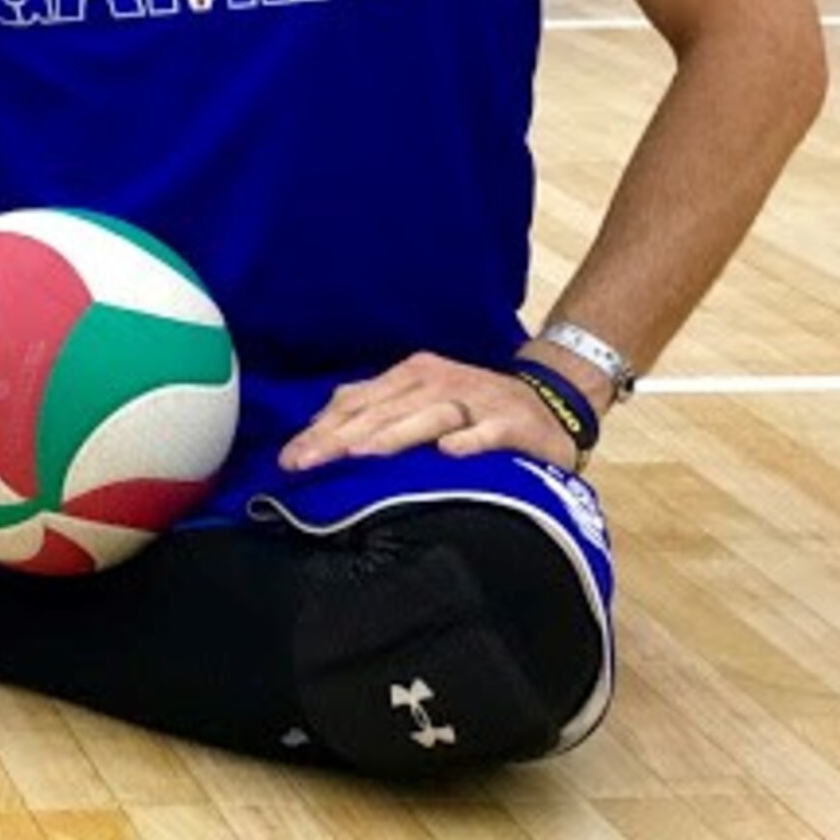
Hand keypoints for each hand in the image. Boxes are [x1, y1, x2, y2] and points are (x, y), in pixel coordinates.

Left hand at [278, 350, 581, 474]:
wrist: (548, 402)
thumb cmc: (470, 408)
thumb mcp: (418, 402)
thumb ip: (375, 413)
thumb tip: (319, 433)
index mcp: (409, 376)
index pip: (357, 402)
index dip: (322, 430)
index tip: (291, 460)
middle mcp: (437, 381)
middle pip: (383, 409)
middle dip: (342, 437)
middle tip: (310, 463)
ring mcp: (476, 399)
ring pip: (429, 415)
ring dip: (395, 434)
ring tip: (363, 454)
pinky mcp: (513, 421)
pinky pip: (489, 430)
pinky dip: (470, 439)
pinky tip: (449, 453)